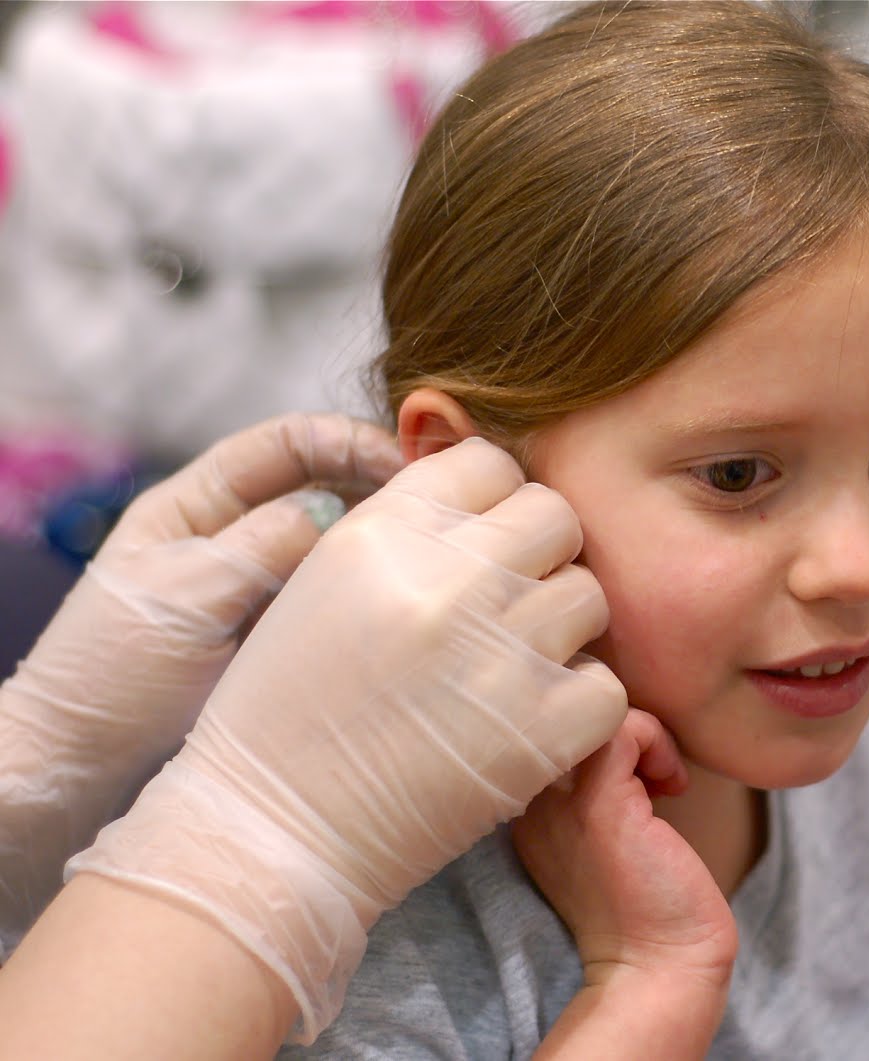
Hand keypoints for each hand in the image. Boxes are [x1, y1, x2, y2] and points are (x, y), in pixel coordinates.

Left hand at [0, 413, 402, 954]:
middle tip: (442, 508)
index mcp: (198, 503)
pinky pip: (338, 599)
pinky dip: (376, 595)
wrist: (81, 759)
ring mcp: (265, 586)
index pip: (289, 444)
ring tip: (437, 556)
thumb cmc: (113, 670)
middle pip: (327, 486)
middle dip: (384, 487)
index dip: (349, 441)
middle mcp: (238, 535)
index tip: (405, 466)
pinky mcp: (285, 635)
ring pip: (341, 546)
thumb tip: (339, 512)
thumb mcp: (186, 594)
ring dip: (387, 545)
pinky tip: (410, 605)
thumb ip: (262, 546)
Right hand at [64, 437, 628, 1041]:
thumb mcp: (325, 581)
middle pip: (556, 516)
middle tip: (505, 608)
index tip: (480, 546)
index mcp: (385, 532)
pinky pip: (607, 686)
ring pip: (589, 596)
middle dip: (539, 556)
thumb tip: (493, 482)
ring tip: (508, 670)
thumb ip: (408, 525)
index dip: (492, 504)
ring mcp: (502, 655)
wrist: (273, 835)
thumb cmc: (290, 709)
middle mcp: (449, 580)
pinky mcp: (542, 732)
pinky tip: (526, 723)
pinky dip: (578, 707)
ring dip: (561, 630)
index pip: (491, 462)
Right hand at [513, 709, 736, 991]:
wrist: (663, 969)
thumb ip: (603, 789)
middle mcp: (531, 808)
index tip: (640, 772)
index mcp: (529, 815)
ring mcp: (558, 806)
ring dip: (640, 733)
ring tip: (662, 778)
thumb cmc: (650, 908)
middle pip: (565, 717)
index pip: (550, 733)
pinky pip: (621, 728)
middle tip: (654, 772)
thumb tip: (630, 735)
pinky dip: (654, 738)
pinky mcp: (599, 806)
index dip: (597, 732)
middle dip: (619, 728)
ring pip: (591, 712)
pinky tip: (671, 784)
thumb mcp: (613, 837)